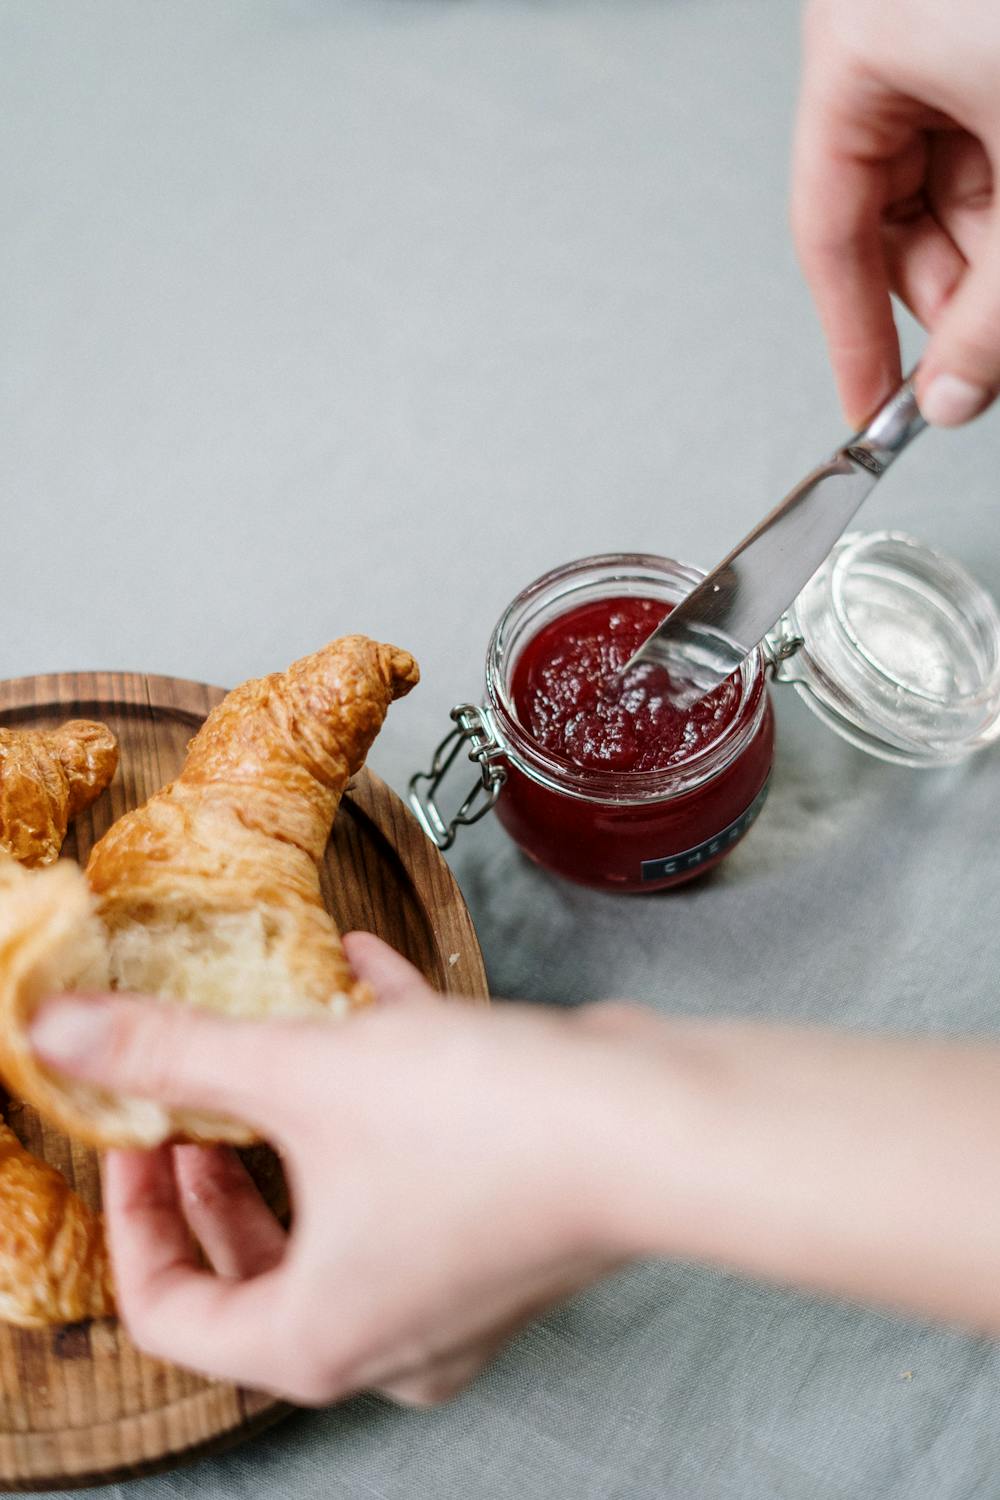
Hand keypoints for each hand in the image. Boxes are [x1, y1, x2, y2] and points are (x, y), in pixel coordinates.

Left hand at [29, 936, 654, 1406]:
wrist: (656, 1124)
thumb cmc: (491, 1131)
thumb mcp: (303, 1075)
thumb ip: (174, 1054)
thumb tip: (63, 1035)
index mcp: (314, 1337)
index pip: (168, 1311)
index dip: (131, 1213)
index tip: (134, 1130)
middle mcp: (383, 1333)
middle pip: (253, 1264)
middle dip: (212, 1167)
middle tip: (190, 1101)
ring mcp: (449, 1286)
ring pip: (335, 1209)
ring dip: (298, 1118)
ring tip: (277, 1035)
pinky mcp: (499, 1225)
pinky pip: (411, 1165)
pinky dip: (380, 1089)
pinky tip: (371, 986)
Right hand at [792, 0, 999, 426]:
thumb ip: (992, 313)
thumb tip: (956, 394)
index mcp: (862, 42)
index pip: (829, 227)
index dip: (853, 333)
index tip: (876, 404)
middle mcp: (896, 27)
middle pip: (894, 209)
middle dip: (951, 292)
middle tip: (980, 364)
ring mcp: (954, 24)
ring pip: (956, 181)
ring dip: (992, 253)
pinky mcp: (997, 31)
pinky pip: (994, 138)